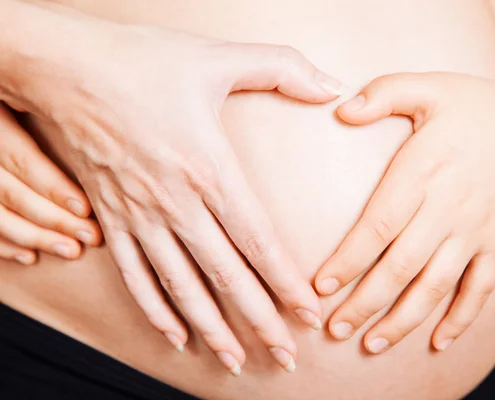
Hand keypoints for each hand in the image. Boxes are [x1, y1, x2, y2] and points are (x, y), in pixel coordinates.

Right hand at [0, 103, 101, 263]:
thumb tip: (110, 127)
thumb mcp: (23, 91)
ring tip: (70, 251)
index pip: (20, 158)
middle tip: (90, 237)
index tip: (87, 209)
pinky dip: (2, 244)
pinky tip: (29, 257)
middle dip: (52, 219)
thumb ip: (55, 107)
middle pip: (8, 190)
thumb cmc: (15, 85)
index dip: (52, 186)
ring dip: (32, 237)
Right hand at [1, 7, 341, 374]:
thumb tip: (333, 86)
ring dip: (212, 328)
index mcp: (209, 168)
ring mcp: (139, 215)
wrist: (63, 66)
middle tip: (286, 356)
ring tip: (236, 361)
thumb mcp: (218, 57)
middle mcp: (176, 203)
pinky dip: (154, 309)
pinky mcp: (111, 217)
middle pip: (226, 276)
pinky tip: (175, 334)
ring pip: (181, 287)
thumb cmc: (140, 61)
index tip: (309, 315)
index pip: (258, 241)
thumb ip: (282, 68)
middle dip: (260, 320)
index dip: (287, 283)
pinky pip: (133, 275)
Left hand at [315, 73, 494, 353]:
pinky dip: (461, 320)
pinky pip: (481, 290)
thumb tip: (340, 109)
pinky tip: (438, 342)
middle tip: (333, 330)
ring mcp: (475, 232)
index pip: (377, 226)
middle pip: (400, 268)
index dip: (347, 260)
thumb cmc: (481, 108)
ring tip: (372, 344)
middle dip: (364, 304)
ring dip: (403, 321)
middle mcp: (447, 210)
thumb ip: (384, 93)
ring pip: (436, 288)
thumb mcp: (431, 86)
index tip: (320, 286)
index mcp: (423, 173)